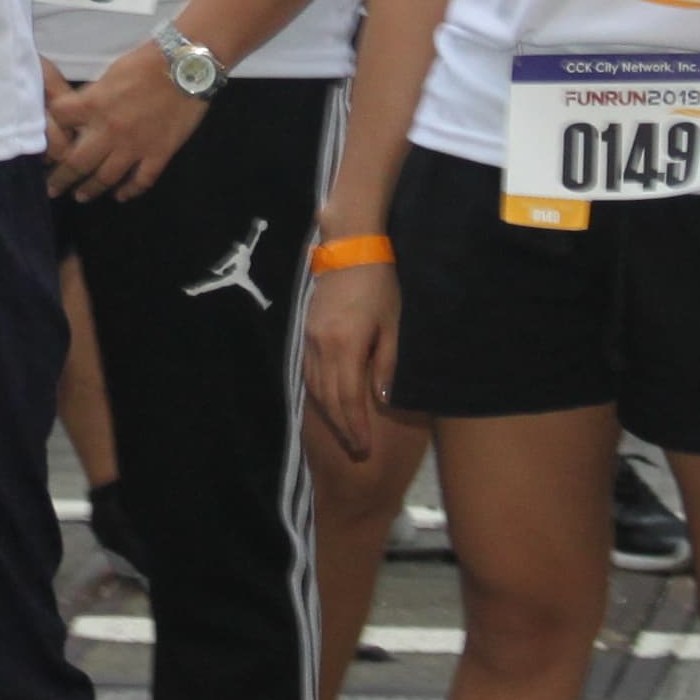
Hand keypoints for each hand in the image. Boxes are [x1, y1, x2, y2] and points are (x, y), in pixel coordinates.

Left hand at [44, 45, 208, 201]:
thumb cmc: (146, 61)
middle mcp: (109, 131)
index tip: (43, 148)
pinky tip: (121, 196)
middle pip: (76, 162)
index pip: (58, 124)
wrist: (186, 65)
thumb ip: (93, 97)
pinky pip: (141, 180)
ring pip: (105, 177)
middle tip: (52, 189)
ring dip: (90, 189)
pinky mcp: (158, 154)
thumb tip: (82, 112)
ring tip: (81, 196)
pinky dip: (129, 191)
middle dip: (60, 179)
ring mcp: (135, 146)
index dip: (47, 136)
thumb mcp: (110, 74)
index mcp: (93, 106)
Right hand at [301, 253, 398, 459]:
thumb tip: (381, 400)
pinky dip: (319, 393)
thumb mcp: (392, 325)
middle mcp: (322, 346)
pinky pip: (309, 372)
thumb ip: (387, 364)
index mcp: (346, 345)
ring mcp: (311, 339)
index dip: (355, 425)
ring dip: (329, 414)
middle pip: (328, 398)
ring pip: (315, 387)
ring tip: (344, 431)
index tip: (364, 446)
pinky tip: (328, 403)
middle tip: (356, 449)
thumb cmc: (380, 285)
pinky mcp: (307, 332)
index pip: (348, 397)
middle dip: (342, 426)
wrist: (351, 250)